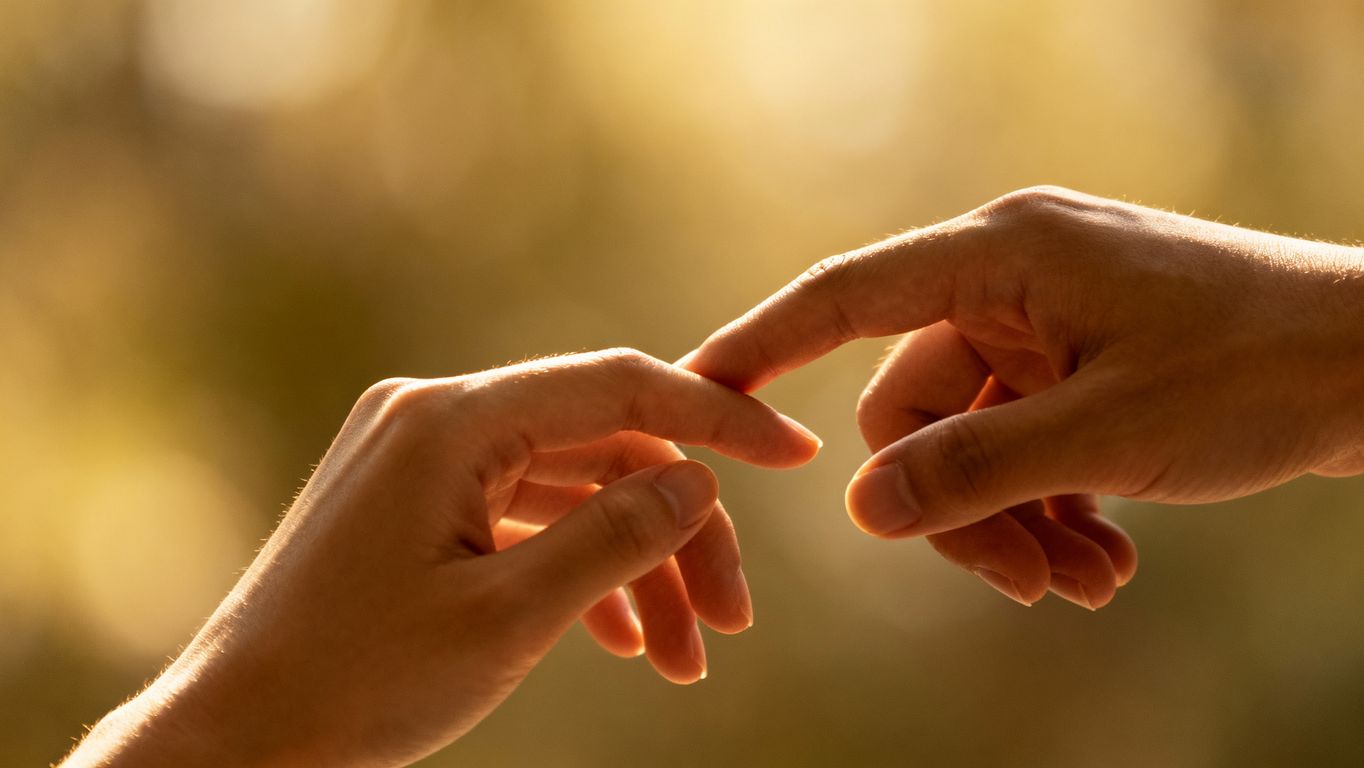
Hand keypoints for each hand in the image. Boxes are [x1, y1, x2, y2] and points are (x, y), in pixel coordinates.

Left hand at [64, 349, 819, 767]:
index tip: (796, 452)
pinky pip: (526, 516)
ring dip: (637, 566)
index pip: (617, 388)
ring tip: (687, 658)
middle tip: (733, 620)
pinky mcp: (419, 500)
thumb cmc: (358, 683)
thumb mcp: (507, 618)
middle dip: (679, 533)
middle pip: (604, 449)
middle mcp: (437, 416)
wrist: (237, 740)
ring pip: (573, 490)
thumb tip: (698, 482)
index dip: (718, 418)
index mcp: (451, 420)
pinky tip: (627, 641)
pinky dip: (581, 570)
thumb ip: (613, 540)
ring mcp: (424, 456)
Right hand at [685, 186, 1363, 608]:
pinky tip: (1104, 562)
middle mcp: (1014, 279)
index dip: (761, 343)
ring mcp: (1050, 323)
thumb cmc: (1260, 372)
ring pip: (971, 439)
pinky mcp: (1084, 362)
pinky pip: (1023, 440)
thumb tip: (859, 512)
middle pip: (916, 406)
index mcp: (1004, 255)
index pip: (846, 295)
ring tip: (1085, 587)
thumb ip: (975, 470)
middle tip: (1027, 587)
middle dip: (958, 507)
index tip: (694, 389)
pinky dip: (1049, 505)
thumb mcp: (1107, 435)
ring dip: (1013, 521)